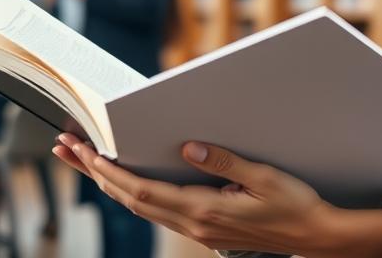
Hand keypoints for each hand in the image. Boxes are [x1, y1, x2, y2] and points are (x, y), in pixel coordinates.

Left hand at [52, 133, 381, 256]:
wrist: (316, 234)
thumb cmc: (295, 204)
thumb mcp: (264, 176)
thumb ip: (225, 161)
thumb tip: (189, 147)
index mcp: (203, 211)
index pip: (141, 190)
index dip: (107, 171)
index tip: (82, 151)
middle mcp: (194, 224)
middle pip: (130, 198)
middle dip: (94, 173)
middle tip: (65, 148)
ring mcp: (198, 229)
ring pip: (140, 205)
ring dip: (109, 182)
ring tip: (85, 159)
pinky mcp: (205, 227)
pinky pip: (158, 209)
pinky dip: (133, 191)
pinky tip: (126, 178)